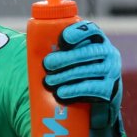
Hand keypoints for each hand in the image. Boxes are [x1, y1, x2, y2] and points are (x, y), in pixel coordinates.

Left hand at [43, 21, 122, 136]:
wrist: (98, 106)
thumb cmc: (78, 76)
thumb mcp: (73, 60)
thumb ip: (58, 51)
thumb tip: (25, 46)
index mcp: (97, 41)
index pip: (91, 30)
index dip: (77, 32)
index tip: (62, 40)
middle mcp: (108, 53)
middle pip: (87, 52)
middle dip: (65, 58)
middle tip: (47, 64)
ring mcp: (111, 72)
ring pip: (87, 70)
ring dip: (65, 76)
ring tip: (49, 82)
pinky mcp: (109, 90)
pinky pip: (91, 88)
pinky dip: (74, 90)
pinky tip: (61, 93)